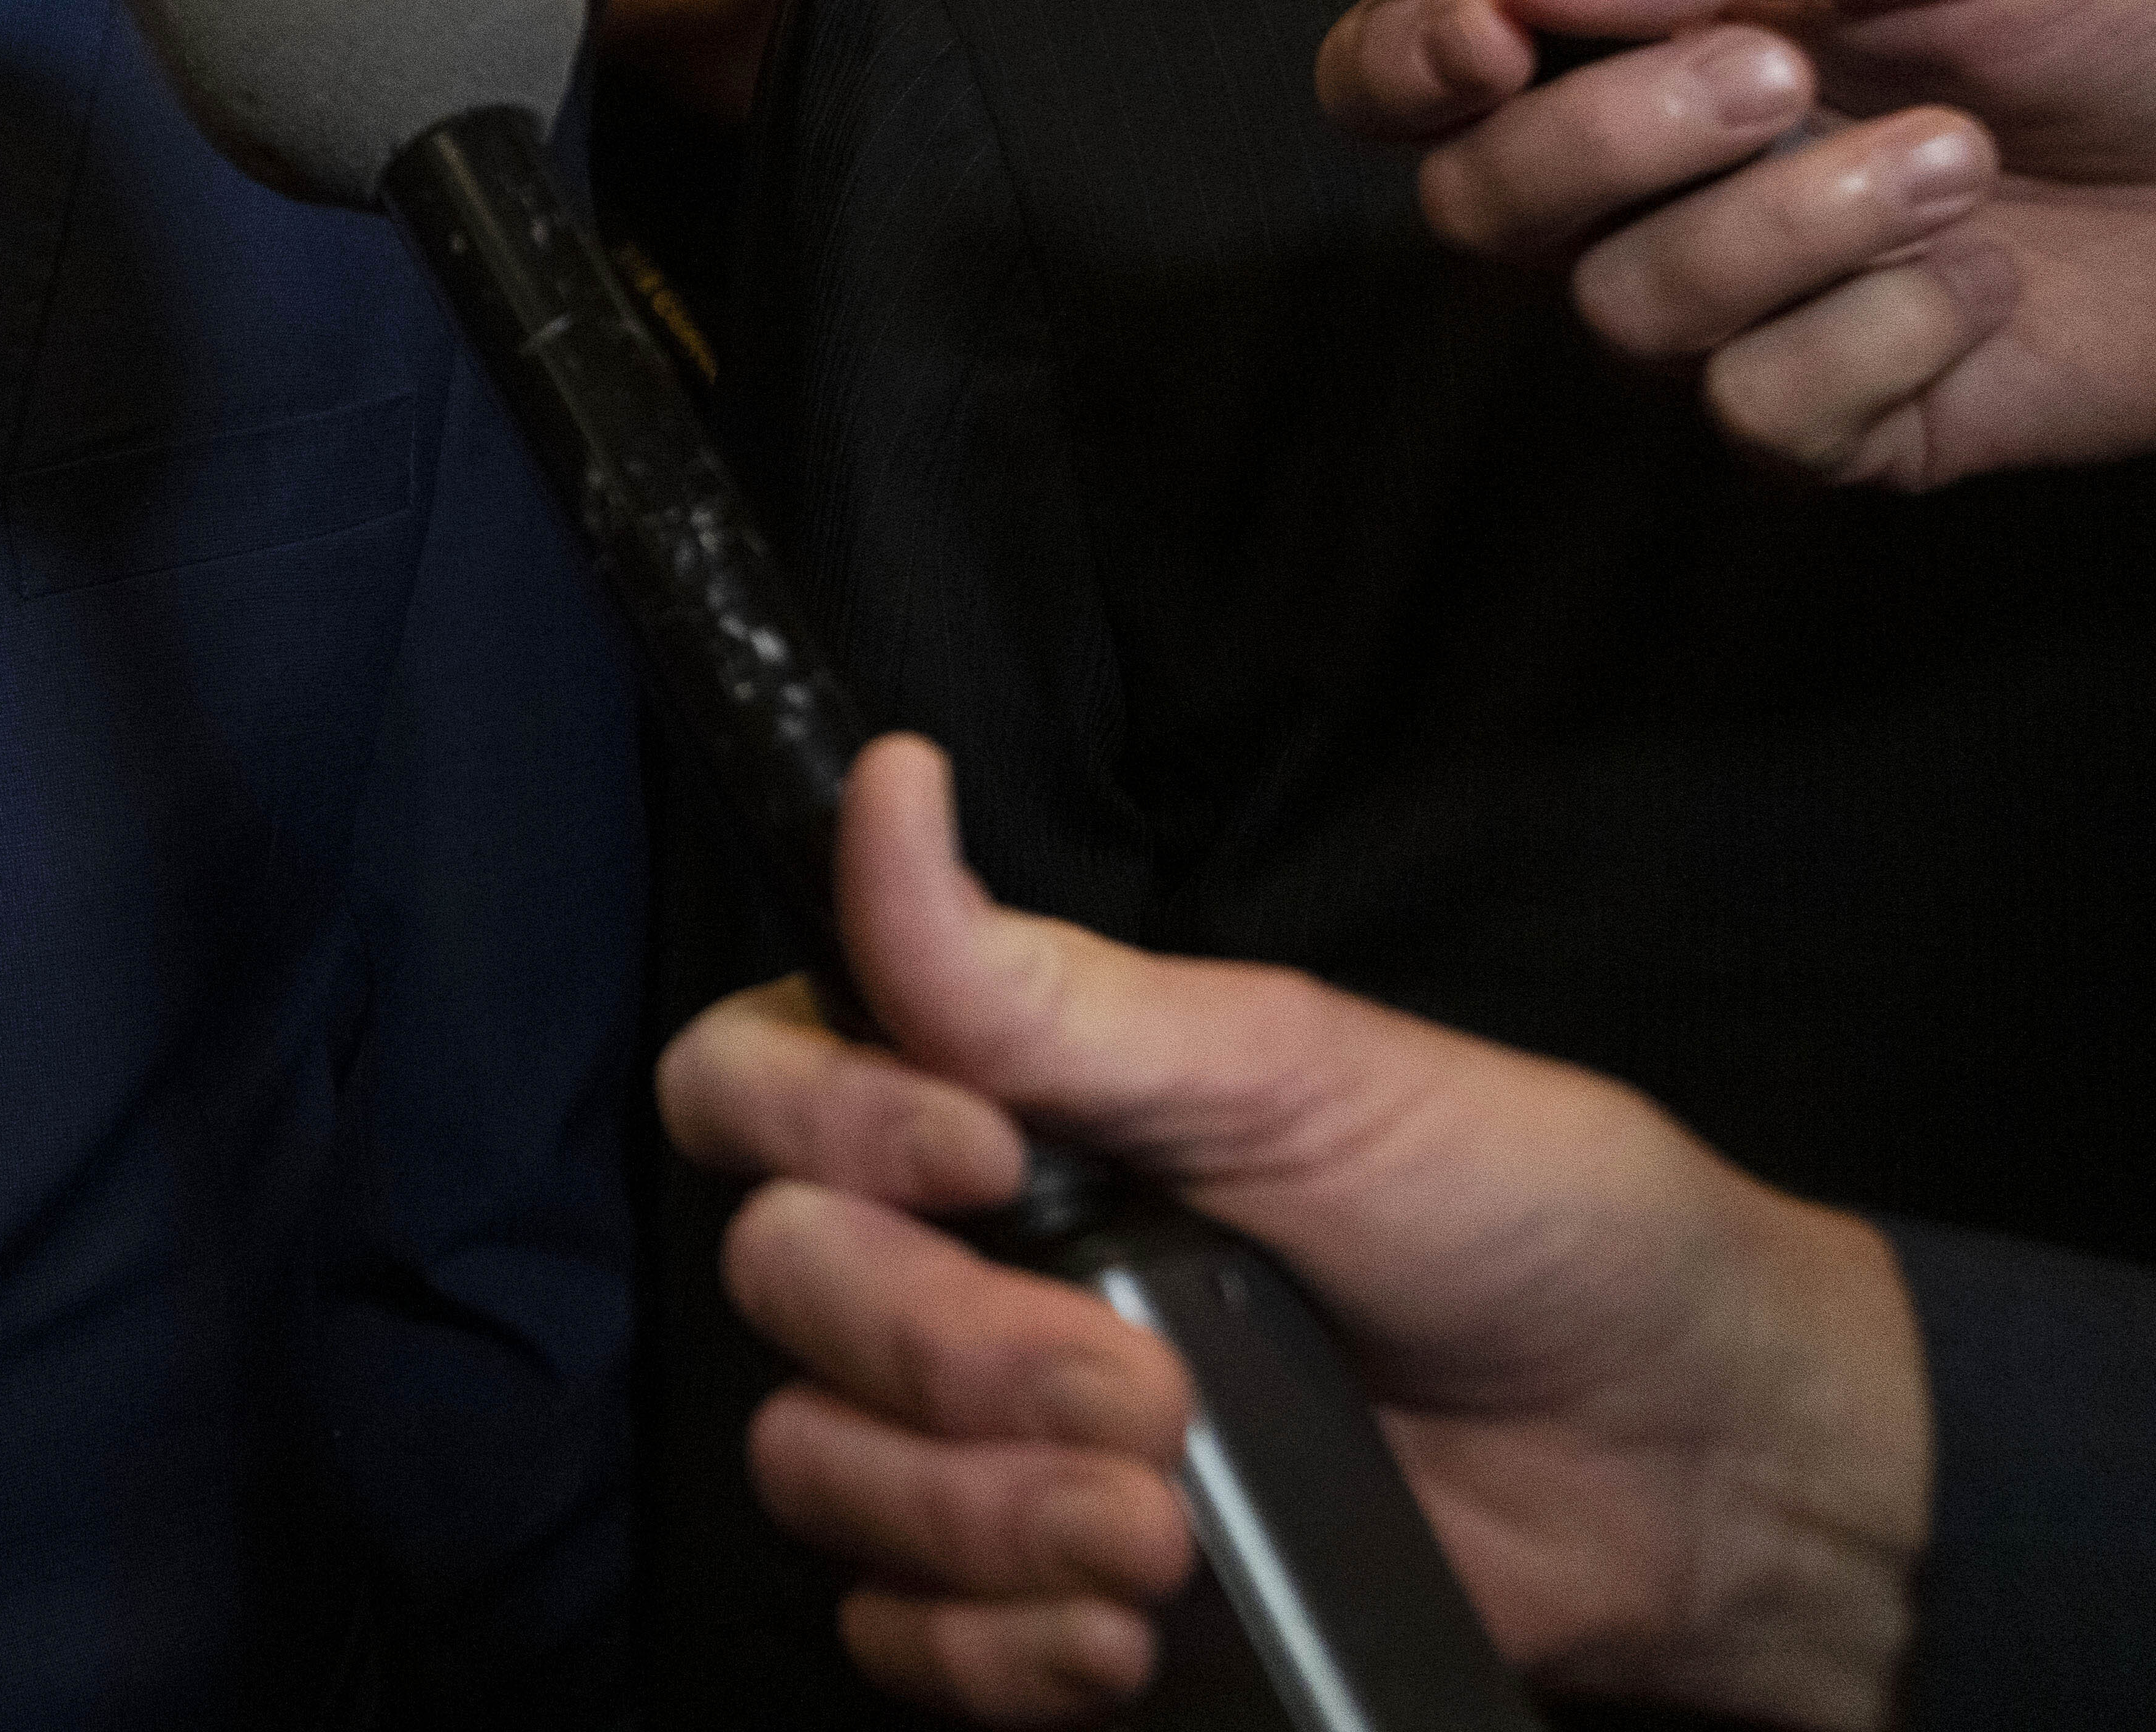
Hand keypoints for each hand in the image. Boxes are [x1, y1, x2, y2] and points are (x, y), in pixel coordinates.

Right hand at [659, 739, 1925, 1728]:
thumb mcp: (1296, 1069)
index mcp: (987, 1100)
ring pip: (815, 1467)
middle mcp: (955, 1255)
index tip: (989, 1164)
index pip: (750, 1087)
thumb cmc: (1526, 1221)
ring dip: (970, 1513)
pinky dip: (984, 1646)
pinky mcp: (1042, 1589)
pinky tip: (1120, 1633)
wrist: (1685, 1466)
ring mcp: (986, 1433)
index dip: (820, 1127)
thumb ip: (1048, 981)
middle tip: (1142, 1400)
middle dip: (946, 1354)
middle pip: (782, 1290)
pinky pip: (892, 1636)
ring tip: (1155, 1534)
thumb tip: (883, 789)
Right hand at [1315, 0, 2155, 485]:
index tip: (1499, 33)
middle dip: (1618, 136)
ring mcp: (1729, 317)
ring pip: (1626, 311)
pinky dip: (1887, 335)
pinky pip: (1760, 410)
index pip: (1409, 72)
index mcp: (1638, 43)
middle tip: (1782, 72)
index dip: (1402, 62)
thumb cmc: (2133, 19)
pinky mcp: (1828, 429)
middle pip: (1479, 207)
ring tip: (1958, 159)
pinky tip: (1980, 281)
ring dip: (1801, 224)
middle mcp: (1646, 189)